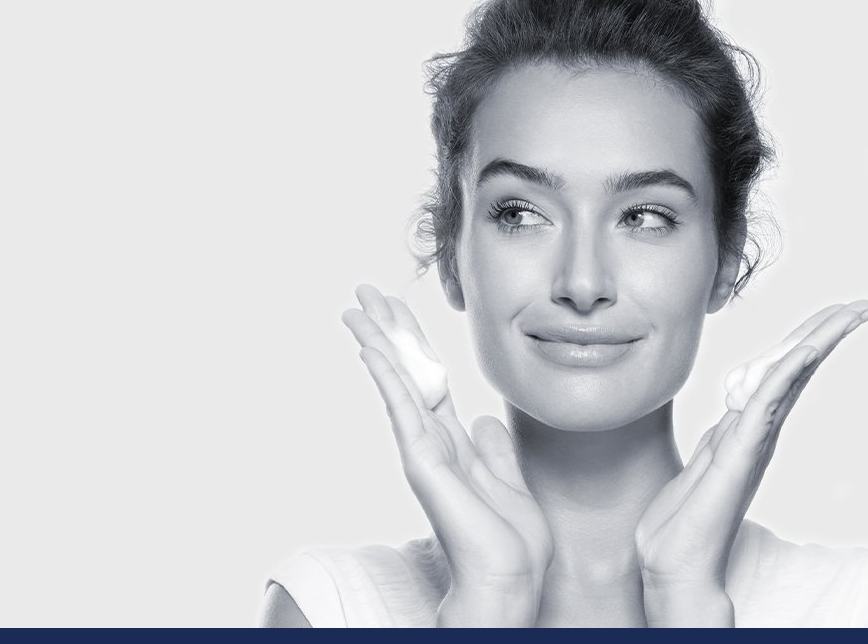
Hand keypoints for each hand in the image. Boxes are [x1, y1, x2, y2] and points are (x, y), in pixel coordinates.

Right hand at [342, 284, 549, 626]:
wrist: (509, 575)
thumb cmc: (512, 541)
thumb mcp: (510, 482)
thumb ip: (494, 450)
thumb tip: (484, 418)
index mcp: (454, 443)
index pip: (430, 379)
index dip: (415, 343)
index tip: (398, 309)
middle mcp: (431, 441)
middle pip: (406, 371)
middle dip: (388, 328)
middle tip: (365, 291)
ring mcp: (421, 449)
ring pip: (395, 381)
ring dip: (377, 340)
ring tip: (355, 306)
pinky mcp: (420, 459)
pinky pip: (400, 407)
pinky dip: (385, 375)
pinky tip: (370, 346)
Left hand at [633, 300, 867, 626]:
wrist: (674, 564)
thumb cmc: (681, 522)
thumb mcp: (703, 462)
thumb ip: (719, 437)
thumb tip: (732, 414)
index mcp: (749, 429)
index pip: (785, 373)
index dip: (810, 339)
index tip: (838, 313)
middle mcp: (761, 432)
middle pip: (799, 368)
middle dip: (829, 332)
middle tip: (864, 305)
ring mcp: (754, 440)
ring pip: (791, 378)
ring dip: (820, 341)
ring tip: (850, 314)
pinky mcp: (741, 452)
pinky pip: (767, 403)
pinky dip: (787, 373)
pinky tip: (806, 349)